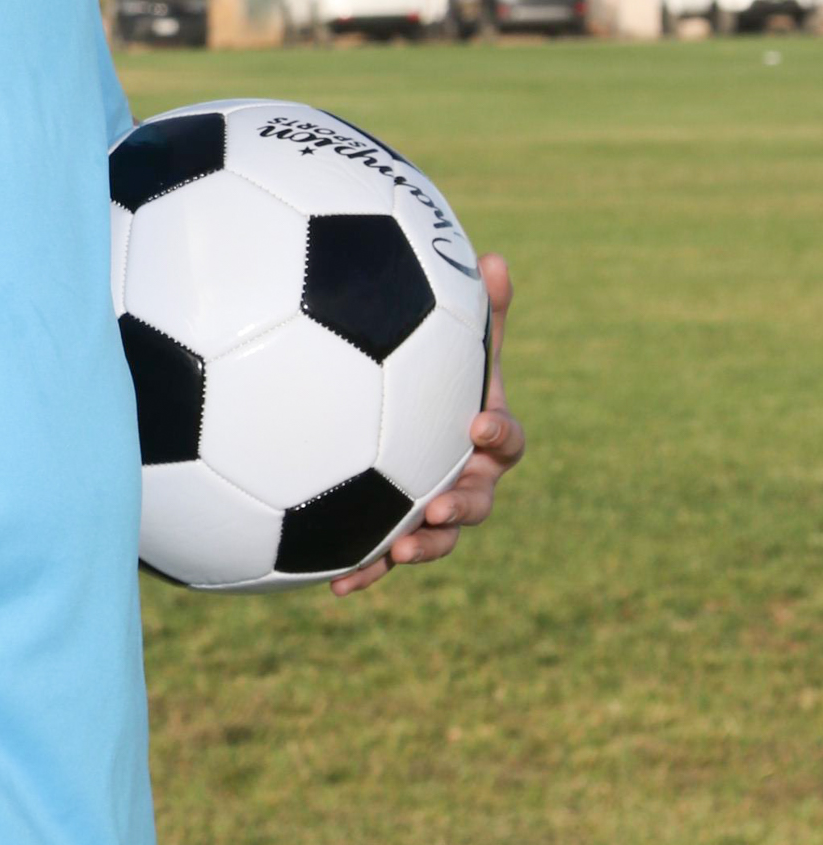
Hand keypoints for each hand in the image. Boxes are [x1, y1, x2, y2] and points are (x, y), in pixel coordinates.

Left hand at [331, 252, 524, 596]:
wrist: (398, 412)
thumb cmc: (430, 369)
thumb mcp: (453, 340)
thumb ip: (476, 310)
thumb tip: (494, 257)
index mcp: (485, 437)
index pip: (508, 440)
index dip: (499, 437)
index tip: (478, 426)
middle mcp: (467, 480)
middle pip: (479, 500)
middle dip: (463, 506)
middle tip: (438, 504)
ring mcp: (432, 511)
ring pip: (438, 537)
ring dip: (423, 547)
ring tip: (398, 552)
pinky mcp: (395, 533)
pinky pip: (385, 558)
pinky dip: (366, 572)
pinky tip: (337, 587)